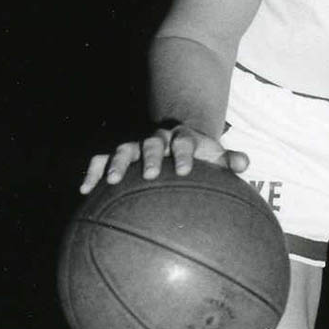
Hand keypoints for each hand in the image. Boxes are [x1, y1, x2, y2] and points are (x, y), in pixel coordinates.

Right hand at [79, 124, 249, 193]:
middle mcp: (157, 139)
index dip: (184, 153)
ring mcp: (136, 146)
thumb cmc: (199, 158)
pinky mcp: (117, 155)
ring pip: (124, 148)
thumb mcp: (215, 157)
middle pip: (152, 142)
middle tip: (150, 174)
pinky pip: (100, 160)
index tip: (184, 170)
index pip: (184, 140)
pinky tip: (83, 190)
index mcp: (182, 138)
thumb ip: (229, 160)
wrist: (177, 143)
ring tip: (110, 181)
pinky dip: (92, 171)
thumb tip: (244, 164)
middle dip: (151, 156)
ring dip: (116, 162)